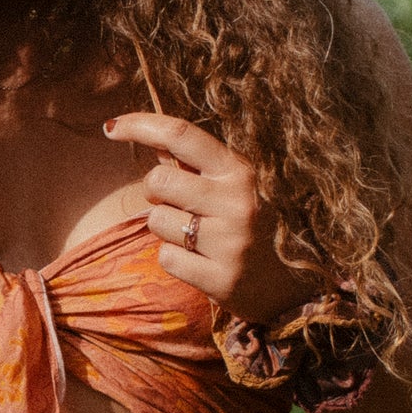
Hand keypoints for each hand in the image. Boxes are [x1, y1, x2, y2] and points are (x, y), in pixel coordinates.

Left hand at [103, 111, 320, 321]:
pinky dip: (176, 260)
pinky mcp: (221, 279)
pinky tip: (202, 262)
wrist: (299, 287)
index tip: (111, 128)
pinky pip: (166, 259)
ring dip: (167, 228)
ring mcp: (230, 242)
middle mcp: (237, 202)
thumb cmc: (262, 226)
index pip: (182, 134)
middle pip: (158, 180)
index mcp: (242, 171)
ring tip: (199, 237)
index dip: (140, 125)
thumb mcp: (239, 186)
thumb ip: (199, 165)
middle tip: (182, 205)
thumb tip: (152, 140)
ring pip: (157, 221)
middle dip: (157, 192)